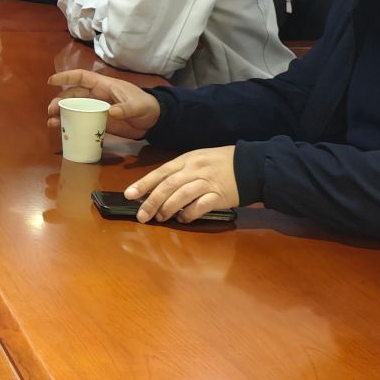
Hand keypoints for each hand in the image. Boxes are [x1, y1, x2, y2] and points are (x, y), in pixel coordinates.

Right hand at [47, 69, 159, 138]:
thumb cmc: (146, 106)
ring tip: (52, 122)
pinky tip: (62, 130)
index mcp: (103, 86)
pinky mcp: (99, 122)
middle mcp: (96, 96)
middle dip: (60, 101)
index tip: (51, 81)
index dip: (65, 77)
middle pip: (73, 95)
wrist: (155, 121)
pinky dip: (71, 125)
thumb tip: (110, 112)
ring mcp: (96, 109)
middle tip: (51, 110)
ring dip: (62, 113)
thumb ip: (125, 108)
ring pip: (74, 109)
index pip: (81, 77)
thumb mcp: (138, 106)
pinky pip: (81, 122)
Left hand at [125, 145, 240, 223]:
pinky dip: (189, 213)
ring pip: (182, 195)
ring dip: (168, 208)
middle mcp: (194, 169)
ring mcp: (207, 182)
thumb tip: (156, 190)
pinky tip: (183, 219)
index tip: (129, 195)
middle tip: (142, 216)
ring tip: (160, 218)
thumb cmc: (219, 163)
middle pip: (168, 185)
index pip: (160, 172)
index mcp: (186, 160)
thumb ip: (178, 172)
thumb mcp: (196, 160)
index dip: (143, 184)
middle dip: (152, 201)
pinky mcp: (220, 196)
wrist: (250, 165)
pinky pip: (201, 205)